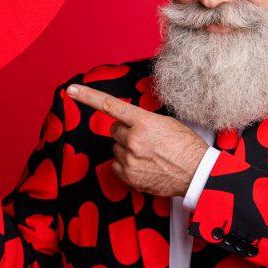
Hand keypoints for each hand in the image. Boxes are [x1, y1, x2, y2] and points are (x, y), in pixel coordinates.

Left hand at [66, 84, 208, 196]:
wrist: (196, 174)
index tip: (71, 90)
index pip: (110, 105)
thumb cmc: (186, 146)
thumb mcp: (166, 123)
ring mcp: (129, 159)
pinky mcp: (128, 177)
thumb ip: (143, 121)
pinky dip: (126, 165)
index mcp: (143, 122)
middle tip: (145, 140)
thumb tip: (129, 123)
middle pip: (114, 130)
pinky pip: (116, 166)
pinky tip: (144, 166)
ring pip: (116, 149)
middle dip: (125, 132)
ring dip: (127, 149)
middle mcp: (132, 139)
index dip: (87, 96)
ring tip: (149, 155)